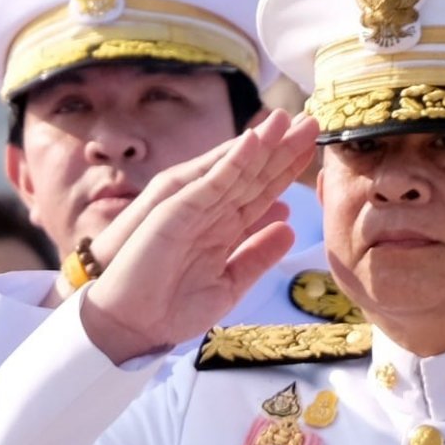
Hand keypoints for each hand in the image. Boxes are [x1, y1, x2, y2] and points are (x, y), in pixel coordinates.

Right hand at [80, 112, 319, 362]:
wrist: (131, 325)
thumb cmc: (172, 308)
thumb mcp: (228, 285)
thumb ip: (257, 256)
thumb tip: (289, 229)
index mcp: (224, 229)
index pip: (262, 193)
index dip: (287, 171)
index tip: (313, 149)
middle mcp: (212, 213)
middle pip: (254, 176)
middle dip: (283, 149)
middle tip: (311, 120)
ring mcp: (194, 207)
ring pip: (237, 171)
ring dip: (262, 144)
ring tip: (288, 119)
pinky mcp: (177, 209)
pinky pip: (212, 182)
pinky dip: (232, 161)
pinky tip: (253, 140)